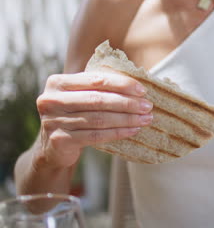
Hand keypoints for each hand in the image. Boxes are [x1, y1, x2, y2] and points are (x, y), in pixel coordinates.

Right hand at [36, 72, 153, 167]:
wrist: (53, 148)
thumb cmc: (75, 115)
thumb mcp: (81, 96)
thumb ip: (100, 87)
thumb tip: (137, 86)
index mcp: (57, 82)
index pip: (96, 80)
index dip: (121, 84)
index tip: (142, 90)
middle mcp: (51, 100)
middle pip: (98, 100)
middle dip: (127, 103)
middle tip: (148, 106)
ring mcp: (53, 121)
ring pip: (99, 119)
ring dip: (127, 119)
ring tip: (146, 118)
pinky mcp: (60, 141)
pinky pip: (96, 135)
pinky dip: (118, 132)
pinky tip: (133, 130)